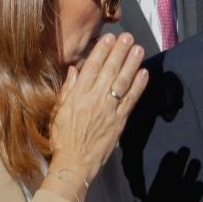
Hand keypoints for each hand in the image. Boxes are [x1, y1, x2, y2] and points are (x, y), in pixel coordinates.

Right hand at [43, 32, 146, 201]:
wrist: (74, 164)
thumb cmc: (62, 138)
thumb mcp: (58, 111)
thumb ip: (67, 89)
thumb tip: (75, 69)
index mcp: (77, 96)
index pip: (91, 68)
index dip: (101, 51)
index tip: (108, 38)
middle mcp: (93, 100)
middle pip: (109, 71)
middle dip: (119, 52)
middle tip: (128, 37)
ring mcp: (108, 111)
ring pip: (121, 82)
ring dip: (131, 64)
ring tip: (138, 49)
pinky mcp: (119, 122)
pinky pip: (130, 101)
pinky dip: (138, 86)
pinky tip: (144, 73)